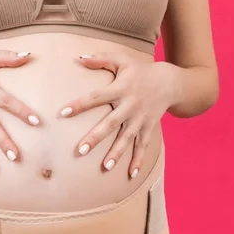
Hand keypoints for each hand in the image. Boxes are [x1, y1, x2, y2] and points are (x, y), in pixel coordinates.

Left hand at [59, 52, 177, 177]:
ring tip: (105, 167)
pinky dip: (139, 160)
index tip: (63, 112)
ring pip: (127, 138)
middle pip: (110, 124)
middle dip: (96, 138)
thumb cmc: (140, 70)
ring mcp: (140, 119)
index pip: (96, 97)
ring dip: (116, 153)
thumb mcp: (122, 59)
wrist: (171, 82)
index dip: (80, 104)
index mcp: (120, 88)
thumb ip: (100, 59)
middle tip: (80, 151)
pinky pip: (143, 146)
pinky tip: (131, 175)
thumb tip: (78, 58)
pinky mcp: (149, 127)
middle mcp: (130, 106)